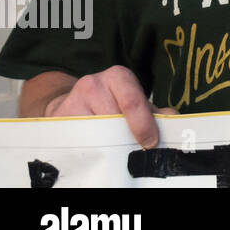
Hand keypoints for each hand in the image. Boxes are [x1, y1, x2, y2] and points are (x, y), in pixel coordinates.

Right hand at [42, 65, 175, 148]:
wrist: (70, 103)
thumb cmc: (110, 104)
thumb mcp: (133, 101)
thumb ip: (154, 112)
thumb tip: (173, 120)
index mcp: (119, 77)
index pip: (133, 102)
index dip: (144, 125)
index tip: (151, 143)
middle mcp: (93, 83)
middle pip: (114, 119)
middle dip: (126, 138)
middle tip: (134, 152)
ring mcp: (72, 100)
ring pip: (95, 132)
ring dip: (107, 145)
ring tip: (114, 152)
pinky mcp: (57, 119)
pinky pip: (78, 141)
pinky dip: (90, 149)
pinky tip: (96, 152)